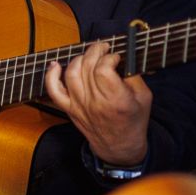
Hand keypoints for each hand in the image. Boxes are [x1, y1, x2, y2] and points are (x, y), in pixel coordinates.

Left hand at [44, 40, 150, 165]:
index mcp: (116, 100)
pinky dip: (51, 76)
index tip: (116, 57)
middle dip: (95, 51)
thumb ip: (134, 75)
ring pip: (71, 73)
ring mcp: (79, 106)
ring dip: (80, 58)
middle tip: (104, 48)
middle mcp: (95, 103)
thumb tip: (122, 55)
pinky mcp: (70, 108)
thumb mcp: (144, 97)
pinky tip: (56, 65)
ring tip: (90, 55)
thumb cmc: (133, 121)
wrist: (119, 146)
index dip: (109, 57)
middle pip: (87, 67)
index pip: (103, 70)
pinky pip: (54, 90)